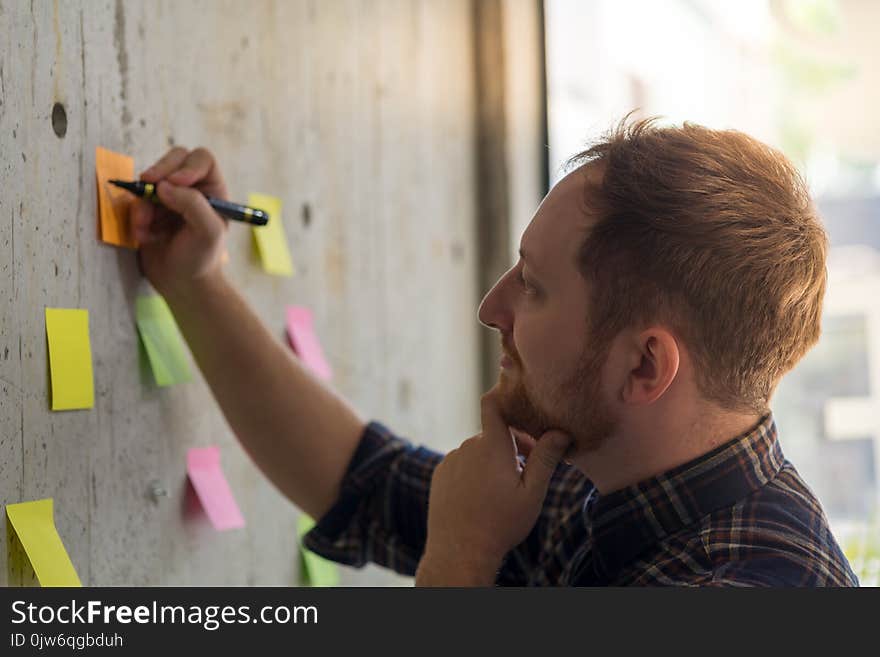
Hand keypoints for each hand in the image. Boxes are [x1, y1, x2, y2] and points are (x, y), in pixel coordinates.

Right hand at [131, 147, 228, 297]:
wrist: (181, 284)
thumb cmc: (202, 258)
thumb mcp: (208, 232)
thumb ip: (192, 205)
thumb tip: (163, 186)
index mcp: (212, 189)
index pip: (201, 159)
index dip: (187, 166)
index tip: (176, 182)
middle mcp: (192, 188)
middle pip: (174, 159)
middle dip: (159, 171)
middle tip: (146, 183)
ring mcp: (168, 197)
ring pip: (150, 180)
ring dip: (144, 202)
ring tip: (145, 228)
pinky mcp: (149, 209)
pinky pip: (136, 200)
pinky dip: (136, 216)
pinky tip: (144, 237)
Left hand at [416, 386, 572, 585]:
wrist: (459, 552)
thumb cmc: (500, 524)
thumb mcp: (531, 493)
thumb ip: (545, 459)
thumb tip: (561, 431)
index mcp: (491, 446)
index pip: (492, 404)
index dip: (502, 394)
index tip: (517, 399)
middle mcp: (467, 447)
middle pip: (493, 433)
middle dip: (512, 445)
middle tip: (527, 470)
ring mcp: (451, 460)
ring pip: (478, 451)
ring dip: (492, 460)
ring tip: (504, 490)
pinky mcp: (440, 474)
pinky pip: (462, 464)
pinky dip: (474, 472)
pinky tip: (482, 496)